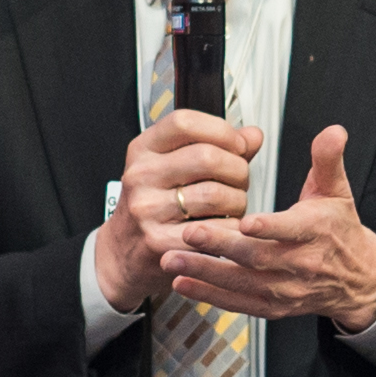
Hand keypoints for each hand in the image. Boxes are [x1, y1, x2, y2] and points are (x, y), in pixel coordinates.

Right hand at [95, 112, 264, 315]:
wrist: (122, 253)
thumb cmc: (153, 206)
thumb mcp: (173, 168)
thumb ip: (216, 148)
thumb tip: (253, 136)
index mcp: (143, 150)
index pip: (185, 123)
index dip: (221, 131)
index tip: (237, 145)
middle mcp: (141, 176)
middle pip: (208, 157)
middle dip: (238, 170)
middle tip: (239, 181)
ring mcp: (147, 209)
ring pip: (216, 195)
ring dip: (238, 201)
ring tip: (232, 207)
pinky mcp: (159, 241)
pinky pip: (215, 229)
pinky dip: (231, 229)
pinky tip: (224, 228)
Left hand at [162, 126, 375, 329]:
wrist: (355, 278)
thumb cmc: (338, 230)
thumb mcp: (338, 191)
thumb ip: (328, 160)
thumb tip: (333, 132)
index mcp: (316, 232)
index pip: (293, 230)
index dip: (270, 227)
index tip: (246, 220)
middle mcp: (300, 264)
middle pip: (258, 257)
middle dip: (221, 246)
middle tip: (190, 233)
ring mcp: (285, 288)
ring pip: (242, 282)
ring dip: (205, 271)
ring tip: (173, 258)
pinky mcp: (273, 307)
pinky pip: (238, 303)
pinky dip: (209, 294)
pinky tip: (183, 282)